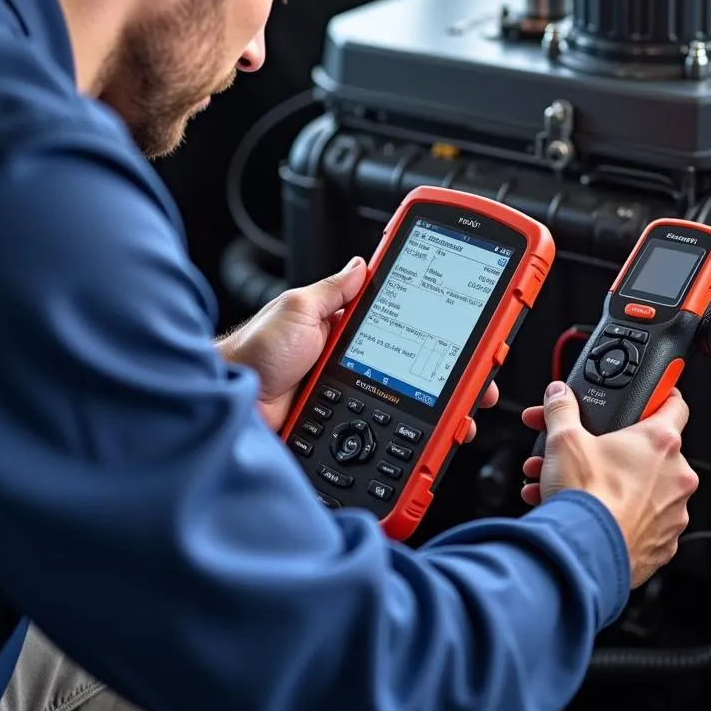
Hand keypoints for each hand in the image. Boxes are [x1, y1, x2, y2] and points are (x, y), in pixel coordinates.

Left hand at [219, 257, 498, 430]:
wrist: (229, 406)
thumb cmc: (252, 354)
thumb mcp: (297, 307)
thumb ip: (332, 291)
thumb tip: (361, 264)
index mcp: (347, 335)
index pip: (407, 327)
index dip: (441, 329)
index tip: (471, 327)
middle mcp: (358, 370)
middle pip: (421, 374)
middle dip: (457, 378)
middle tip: (481, 379)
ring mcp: (355, 404)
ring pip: (414, 412)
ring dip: (446, 415)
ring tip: (466, 415)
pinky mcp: (349, 436)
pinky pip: (390, 444)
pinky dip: (418, 446)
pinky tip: (438, 443)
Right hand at [520, 381, 697, 588]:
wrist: (586, 554)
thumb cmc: (586, 498)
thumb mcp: (564, 439)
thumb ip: (561, 409)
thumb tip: (559, 395)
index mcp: (660, 442)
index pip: (674, 405)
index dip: (661, 396)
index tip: (653, 397)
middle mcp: (677, 477)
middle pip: (647, 451)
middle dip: (611, 451)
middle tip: (583, 454)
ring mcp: (673, 514)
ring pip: (640, 490)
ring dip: (606, 485)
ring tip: (569, 489)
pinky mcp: (663, 544)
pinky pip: (639, 522)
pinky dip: (615, 516)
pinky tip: (585, 513)